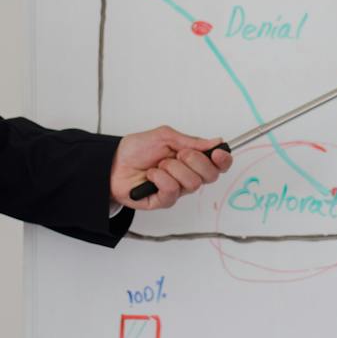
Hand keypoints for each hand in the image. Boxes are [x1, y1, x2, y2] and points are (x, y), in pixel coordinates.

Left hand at [110, 126, 233, 210]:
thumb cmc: (137, 150)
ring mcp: (177, 190)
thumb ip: (191, 141)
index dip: (223, 159)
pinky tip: (151, 175)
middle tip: (178, 154)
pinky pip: (173, 190)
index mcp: (192, 160)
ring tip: (159, 164)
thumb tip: (216, 142)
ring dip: (173, 168)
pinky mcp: (164, 201)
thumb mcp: (165, 136)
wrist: (113, 163)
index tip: (218, 152)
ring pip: (192, 183)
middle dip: (195, 160)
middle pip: (210, 175)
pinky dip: (161, 178)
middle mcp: (188, 176)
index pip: (218, 164)